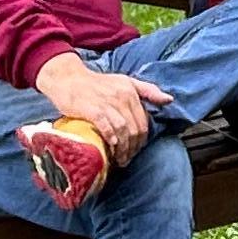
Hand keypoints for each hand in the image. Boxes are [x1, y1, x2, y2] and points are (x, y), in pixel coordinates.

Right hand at [40, 53, 168, 160]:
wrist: (68, 79)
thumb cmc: (96, 83)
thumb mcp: (125, 81)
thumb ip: (148, 90)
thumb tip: (170, 100)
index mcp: (131, 91)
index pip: (143, 122)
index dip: (141, 140)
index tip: (135, 151)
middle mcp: (121, 96)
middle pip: (135, 129)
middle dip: (133, 148)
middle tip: (126, 159)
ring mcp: (107, 103)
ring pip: (123, 131)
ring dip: (123, 149)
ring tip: (119, 159)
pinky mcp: (92, 109)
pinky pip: (107, 127)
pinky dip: (111, 139)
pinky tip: (111, 147)